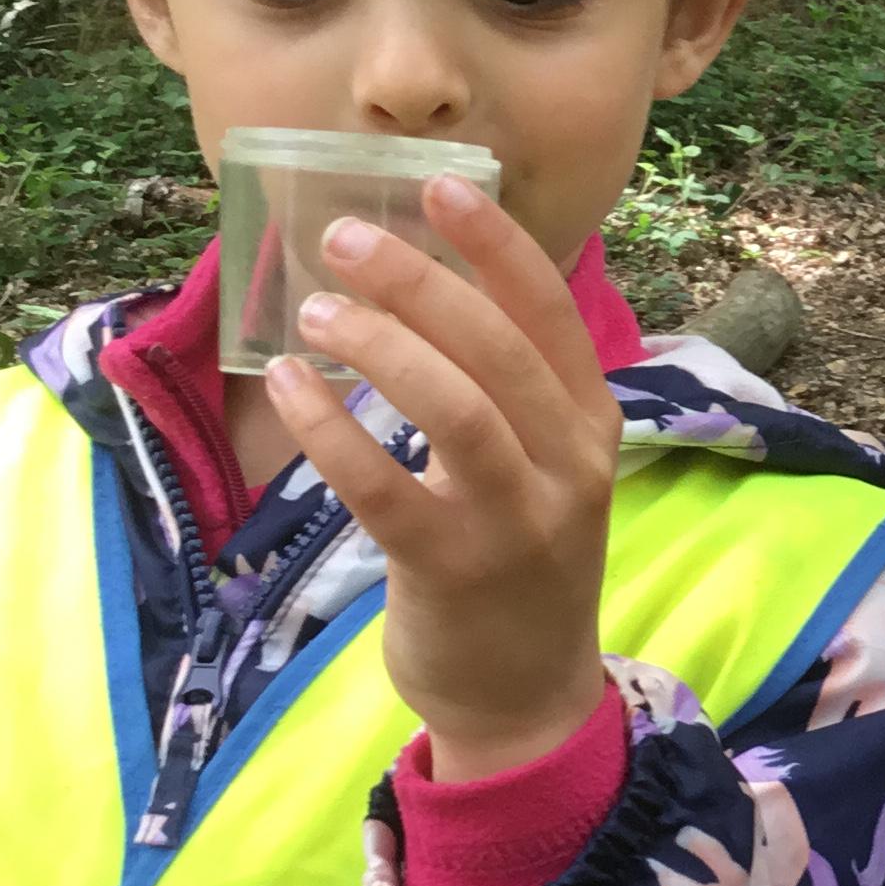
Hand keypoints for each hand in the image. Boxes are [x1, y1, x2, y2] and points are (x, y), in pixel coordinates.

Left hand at [262, 177, 620, 779]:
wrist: (527, 701)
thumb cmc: (519, 566)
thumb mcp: (546, 470)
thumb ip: (510, 392)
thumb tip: (427, 288)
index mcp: (594, 426)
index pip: (551, 312)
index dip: (495, 244)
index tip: (437, 184)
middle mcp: (570, 466)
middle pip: (497, 346)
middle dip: (418, 280)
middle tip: (344, 238)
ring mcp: (517, 520)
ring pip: (453, 406)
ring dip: (377, 344)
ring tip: (313, 311)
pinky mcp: (453, 569)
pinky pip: (383, 484)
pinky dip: (330, 427)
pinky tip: (290, 386)